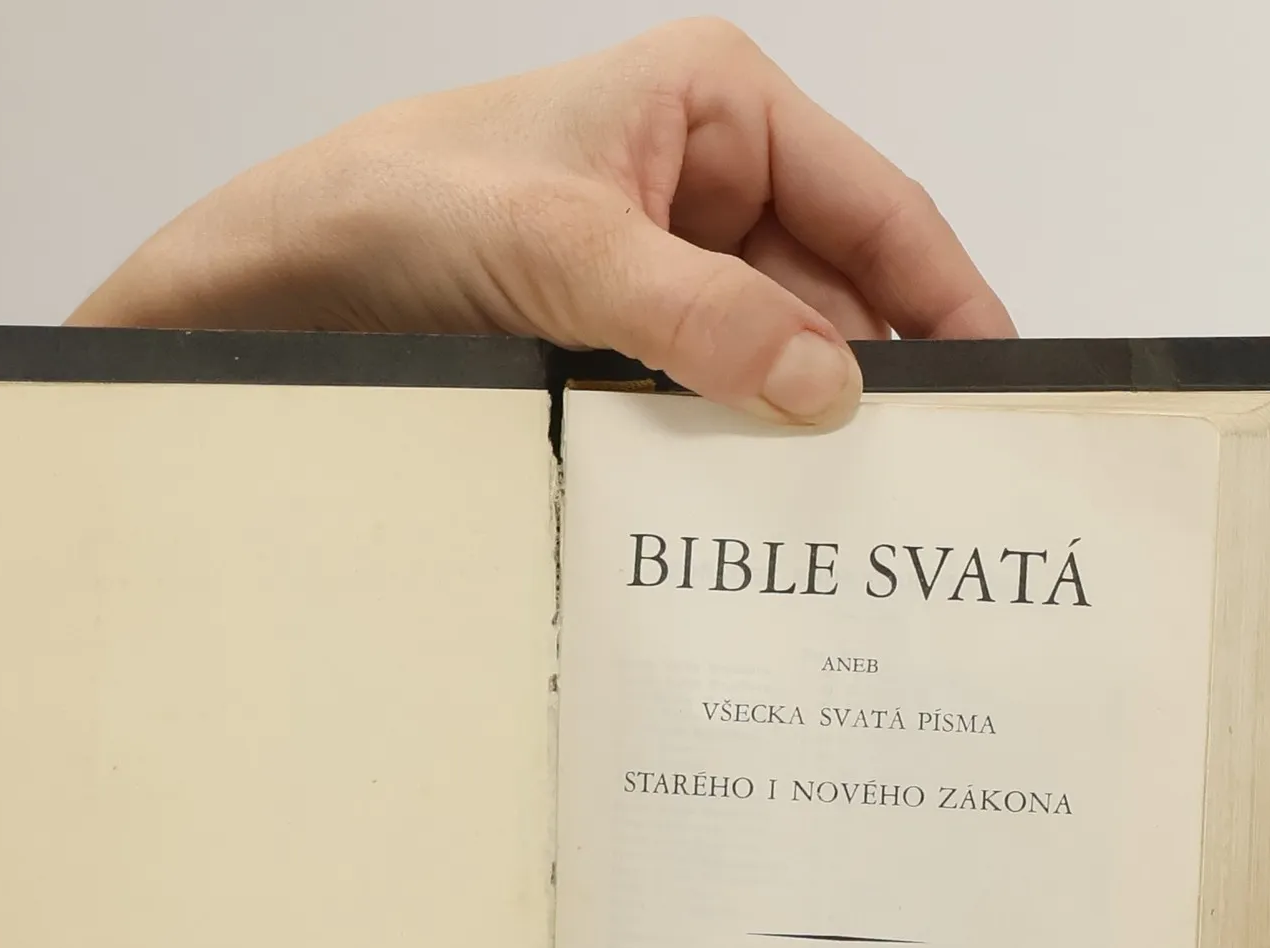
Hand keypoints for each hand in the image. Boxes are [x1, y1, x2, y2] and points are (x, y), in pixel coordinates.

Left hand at [73, 17, 1012, 427]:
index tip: (995, 390)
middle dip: (872, 385)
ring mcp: (664, 269)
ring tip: (845, 517)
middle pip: (835, 294)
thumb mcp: (563, 248)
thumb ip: (699, 317)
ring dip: (795, 429)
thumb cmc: (397, 206)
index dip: (946, 301)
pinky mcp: (620, 340)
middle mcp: (706, 184)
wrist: (273, 284)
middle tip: (922, 486)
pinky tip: (752, 506)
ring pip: (771, 357)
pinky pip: (707, 398)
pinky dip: (730, 447)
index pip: (878, 210)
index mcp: (717, 109)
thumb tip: (823, 385)